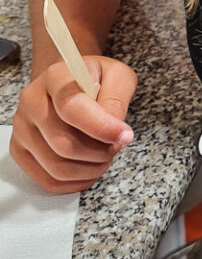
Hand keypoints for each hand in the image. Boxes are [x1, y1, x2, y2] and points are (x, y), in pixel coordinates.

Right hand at [10, 57, 137, 193]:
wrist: (70, 82)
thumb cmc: (94, 79)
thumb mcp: (116, 75)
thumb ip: (117, 99)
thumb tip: (114, 130)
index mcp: (55, 77)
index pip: (71, 108)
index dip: (101, 127)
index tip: (125, 136)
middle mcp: (32, 102)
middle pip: (64, 144)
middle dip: (100, 152)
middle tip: (116, 145)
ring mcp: (22, 128)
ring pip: (57, 167)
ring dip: (90, 169)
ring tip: (105, 156)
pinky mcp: (20, 150)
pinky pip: (47, 180)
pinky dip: (75, 182)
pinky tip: (90, 169)